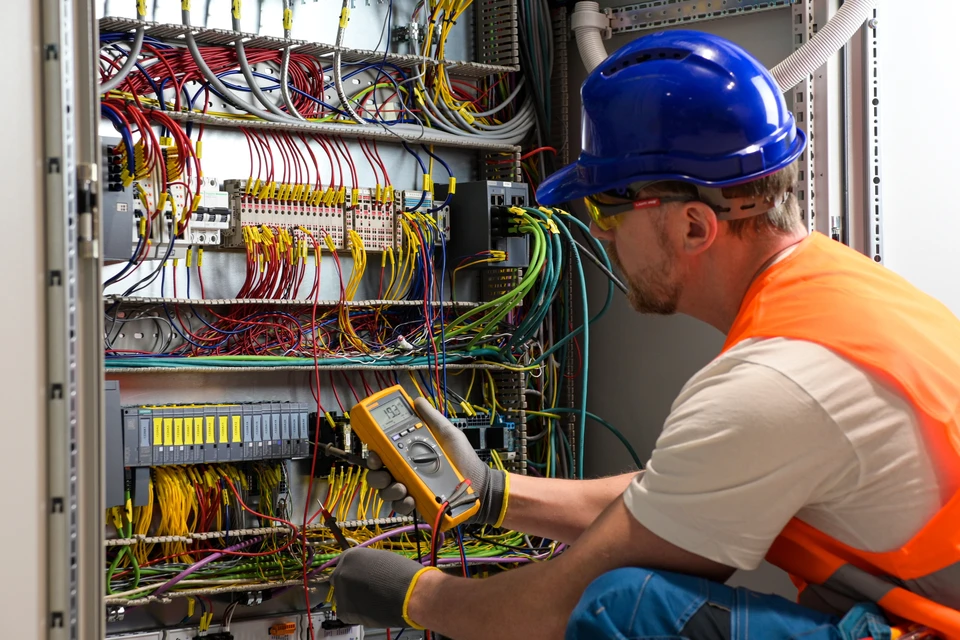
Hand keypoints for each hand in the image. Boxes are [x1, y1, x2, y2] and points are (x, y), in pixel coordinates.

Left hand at [331, 547, 437, 627]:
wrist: (410, 593)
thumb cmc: (402, 573)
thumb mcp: (381, 559)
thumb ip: (366, 565)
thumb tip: (363, 572)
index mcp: (350, 556)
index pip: (343, 565)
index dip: (353, 573)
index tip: (359, 579)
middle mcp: (341, 572)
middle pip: (339, 581)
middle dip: (350, 586)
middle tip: (364, 592)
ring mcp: (341, 592)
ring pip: (343, 598)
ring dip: (353, 600)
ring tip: (372, 602)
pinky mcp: (345, 611)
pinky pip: (347, 613)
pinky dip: (356, 613)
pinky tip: (371, 610)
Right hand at [366, 397, 507, 525]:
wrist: (477, 483)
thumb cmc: (462, 457)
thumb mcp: (447, 433)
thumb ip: (431, 418)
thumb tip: (417, 400)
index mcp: (407, 453)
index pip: (382, 453)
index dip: (373, 453)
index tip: (375, 453)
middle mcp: (404, 470)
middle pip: (377, 473)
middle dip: (376, 474)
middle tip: (386, 472)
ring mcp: (408, 488)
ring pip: (385, 491)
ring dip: (389, 490)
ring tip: (403, 487)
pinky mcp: (415, 504)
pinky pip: (399, 506)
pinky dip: (402, 503)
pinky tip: (411, 498)